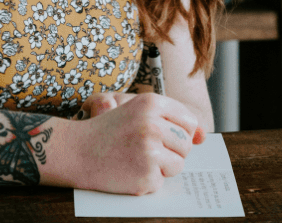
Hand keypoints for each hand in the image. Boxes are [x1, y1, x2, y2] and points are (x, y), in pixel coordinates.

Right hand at [69, 92, 203, 194]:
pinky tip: (130, 170)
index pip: (188, 121)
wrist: (78, 151)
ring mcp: (150, 149)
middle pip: (186, 144)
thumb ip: (172, 120)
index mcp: (151, 102)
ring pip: (178, 164)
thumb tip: (203, 136)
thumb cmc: (109, 130)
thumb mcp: (139, 113)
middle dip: (171, 150)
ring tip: (137, 159)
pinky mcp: (146, 174)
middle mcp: (153, 123)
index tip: (162, 135)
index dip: (178, 132)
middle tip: (145, 148)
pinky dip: (149, 180)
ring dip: (162, 167)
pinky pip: (162, 181)